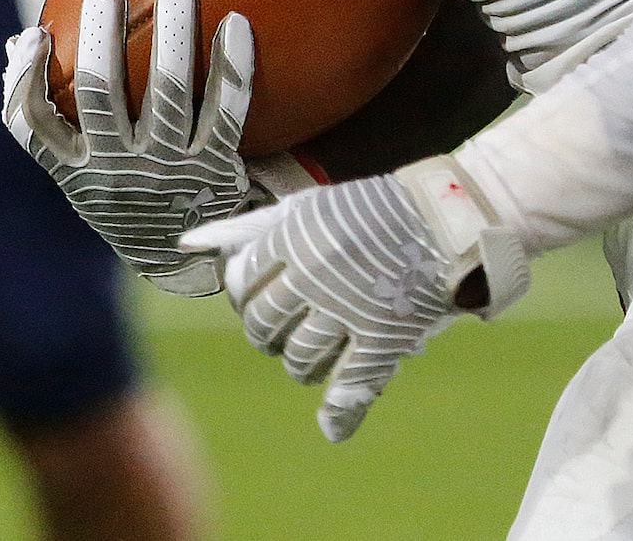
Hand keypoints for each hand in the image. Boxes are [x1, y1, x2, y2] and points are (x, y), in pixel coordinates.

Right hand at [3, 0, 257, 296]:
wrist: (182, 261)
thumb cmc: (123, 195)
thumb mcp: (82, 170)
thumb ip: (53, 116)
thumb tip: (19, 42)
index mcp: (75, 170)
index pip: (31, 126)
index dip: (25, 78)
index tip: (38, 33)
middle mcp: (117, 170)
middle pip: (100, 92)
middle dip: (98, 34)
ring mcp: (167, 169)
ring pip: (166, 91)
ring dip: (172, 33)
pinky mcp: (215, 169)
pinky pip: (226, 109)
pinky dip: (230, 65)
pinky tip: (236, 22)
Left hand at [180, 156, 529, 440]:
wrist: (443, 218)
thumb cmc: (370, 210)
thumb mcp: (310, 207)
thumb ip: (254, 229)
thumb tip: (189, 243)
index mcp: (294, 236)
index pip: (243, 282)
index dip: (245, 297)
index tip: (256, 301)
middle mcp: (314, 272)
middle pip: (263, 325)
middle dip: (265, 334)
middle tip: (277, 332)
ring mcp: (348, 307)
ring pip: (298, 357)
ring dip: (298, 363)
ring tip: (308, 355)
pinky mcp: (382, 335)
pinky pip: (348, 384)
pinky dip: (338, 412)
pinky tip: (330, 425)